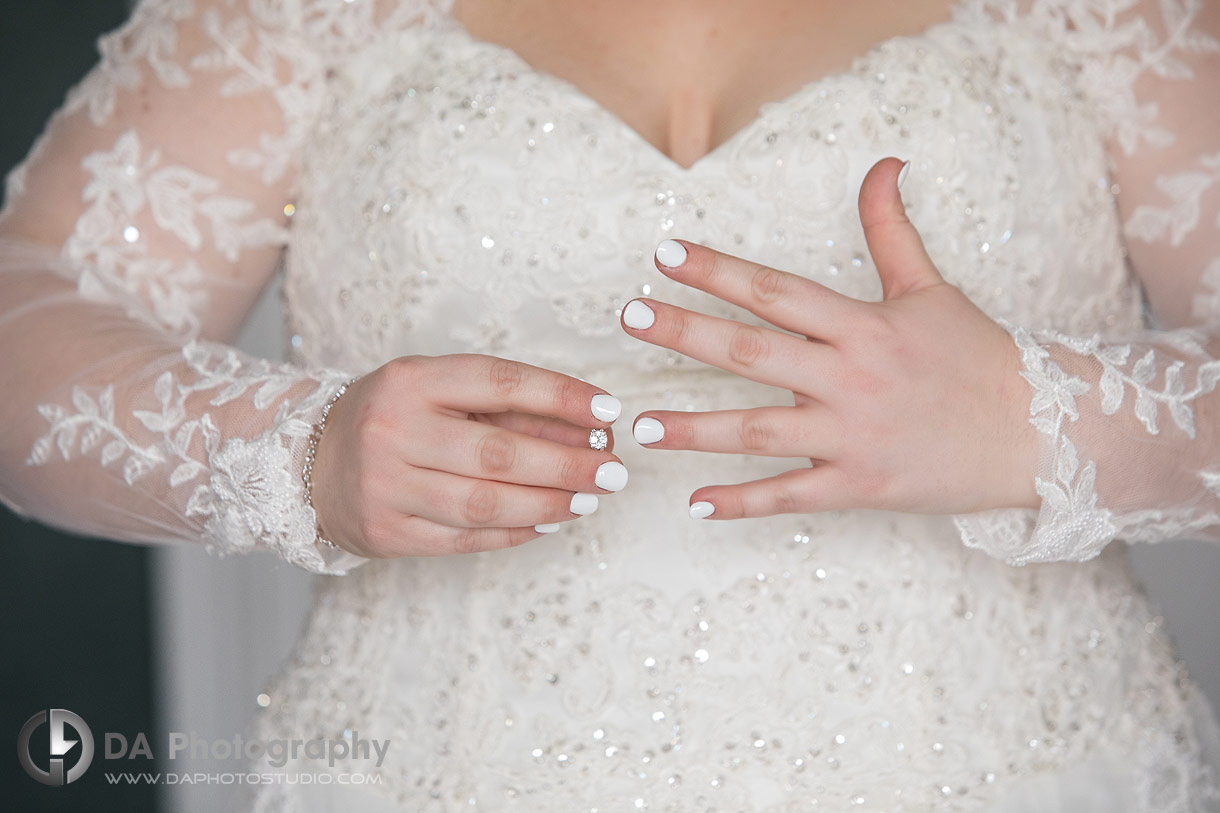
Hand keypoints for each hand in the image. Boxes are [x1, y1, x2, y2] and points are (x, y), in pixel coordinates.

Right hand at [309, 354, 626, 556]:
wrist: (307, 463)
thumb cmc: (394, 418)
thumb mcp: (438, 390)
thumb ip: (507, 405)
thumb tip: (590, 427)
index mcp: (410, 380)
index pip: (498, 382)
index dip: (561, 396)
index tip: (610, 411)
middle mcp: (392, 430)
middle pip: (498, 453)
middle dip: (567, 464)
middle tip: (614, 471)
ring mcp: (385, 487)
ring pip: (485, 503)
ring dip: (549, 503)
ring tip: (590, 499)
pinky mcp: (386, 533)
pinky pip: (465, 538)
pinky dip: (515, 531)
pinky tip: (548, 522)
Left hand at [620, 157, 1040, 519]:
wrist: (1038, 434)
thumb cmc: (977, 358)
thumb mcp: (930, 288)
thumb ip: (891, 230)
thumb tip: (882, 164)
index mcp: (863, 326)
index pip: (776, 291)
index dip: (718, 271)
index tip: (665, 255)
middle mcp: (851, 377)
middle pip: (752, 352)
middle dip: (686, 333)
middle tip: (629, 317)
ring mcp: (853, 436)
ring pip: (760, 430)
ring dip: (695, 429)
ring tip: (638, 425)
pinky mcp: (861, 486)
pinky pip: (792, 495)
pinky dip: (743, 503)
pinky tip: (696, 505)